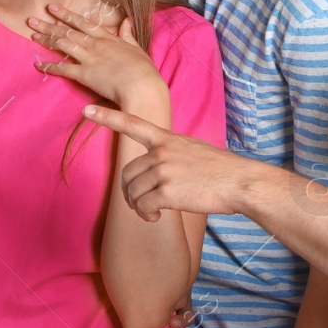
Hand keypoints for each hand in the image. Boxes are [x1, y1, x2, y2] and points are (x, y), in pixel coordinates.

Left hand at [29, 3, 166, 107]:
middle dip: (49, 25)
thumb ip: (128, 35)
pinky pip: (63, 69)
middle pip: (67, 32)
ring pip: (63, 45)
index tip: (52, 8)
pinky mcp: (84, 74)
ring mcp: (89, 58)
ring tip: (32, 34)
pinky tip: (37, 64)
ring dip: (46, 40)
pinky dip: (49, 66)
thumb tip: (127, 21)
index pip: (82, 23)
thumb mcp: (137, 48)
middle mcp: (95, 44)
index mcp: (107, 38)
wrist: (142, 87)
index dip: (66, 14)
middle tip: (32, 20)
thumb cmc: (143, 70)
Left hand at [82, 106, 263, 220]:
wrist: (240, 182)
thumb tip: (160, 167)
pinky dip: (146, 215)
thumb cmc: (222, 171)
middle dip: (129, 192)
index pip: (132, 124)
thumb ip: (173, 153)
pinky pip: (143, 205)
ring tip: (152, 212)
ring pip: (133, 191)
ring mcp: (164, 170)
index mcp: (168, 139)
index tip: (87, 111)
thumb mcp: (195, 150)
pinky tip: (157, 217)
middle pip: (127, 173)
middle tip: (142, 204)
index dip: (107, 117)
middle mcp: (162, 152)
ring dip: (138, 207)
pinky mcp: (168, 191)